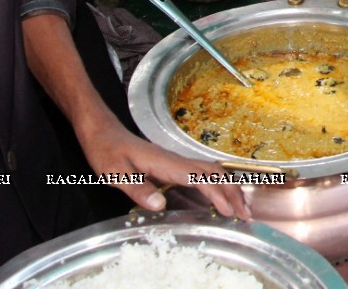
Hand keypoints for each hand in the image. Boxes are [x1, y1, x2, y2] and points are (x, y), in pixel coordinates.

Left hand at [75, 116, 252, 218]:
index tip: (228, 211)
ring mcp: (176, 161)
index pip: (200, 178)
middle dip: (233, 192)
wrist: (102, 133)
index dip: (216, 195)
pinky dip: (216, 185)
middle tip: (245, 214)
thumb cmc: (106, 152)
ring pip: (211, 171)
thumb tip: (160, 205)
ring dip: (228, 187)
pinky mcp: (173, 165)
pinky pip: (202, 174)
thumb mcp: (115, 173)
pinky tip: (218, 196)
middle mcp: (176, 160)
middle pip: (214, 173)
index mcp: (166, 163)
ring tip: (240, 206)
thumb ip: (138, 189)